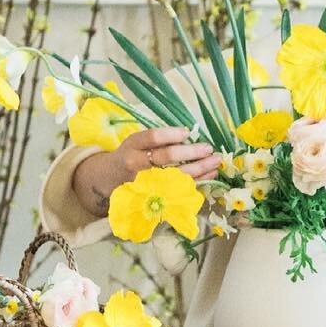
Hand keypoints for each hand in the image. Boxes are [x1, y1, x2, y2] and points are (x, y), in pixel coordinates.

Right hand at [72, 126, 222, 218]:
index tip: (187, 132)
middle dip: (190, 152)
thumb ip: (157, 140)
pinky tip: (210, 174)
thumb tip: (190, 135)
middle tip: (208, 148)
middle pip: (166, 157)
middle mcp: (137, 164)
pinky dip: (198, 180)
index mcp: (132, 146)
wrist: (110, 180)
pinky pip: (180, 187)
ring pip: (176, 174)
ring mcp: (146, 181)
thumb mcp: (136, 143)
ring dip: (199, 167)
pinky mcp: (154, 194)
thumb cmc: (130, 156)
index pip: (150, 138)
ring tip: (215, 161)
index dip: (170, 134)